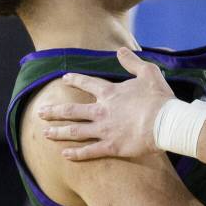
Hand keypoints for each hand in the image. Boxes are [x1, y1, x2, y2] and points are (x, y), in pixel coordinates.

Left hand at [39, 48, 174, 161]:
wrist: (165, 122)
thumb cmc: (159, 98)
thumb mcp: (148, 72)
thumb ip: (132, 62)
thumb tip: (120, 51)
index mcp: (110, 93)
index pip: (87, 84)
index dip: (75, 80)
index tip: (64, 79)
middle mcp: (102, 111)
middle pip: (72, 111)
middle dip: (54, 111)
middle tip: (41, 112)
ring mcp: (104, 130)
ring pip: (75, 131)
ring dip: (59, 132)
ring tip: (46, 133)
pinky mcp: (111, 147)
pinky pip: (89, 151)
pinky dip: (76, 154)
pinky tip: (64, 154)